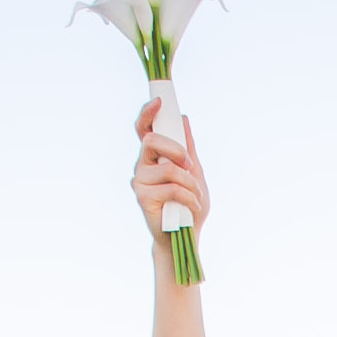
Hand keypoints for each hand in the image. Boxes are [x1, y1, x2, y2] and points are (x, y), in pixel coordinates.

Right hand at [134, 104, 208, 247]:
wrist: (186, 234)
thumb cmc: (189, 203)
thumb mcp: (194, 172)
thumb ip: (188, 147)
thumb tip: (183, 119)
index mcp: (153, 156)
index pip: (144, 128)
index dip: (147, 113)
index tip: (159, 102)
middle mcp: (143, 165)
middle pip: (151, 141)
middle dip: (176, 150)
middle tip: (190, 164)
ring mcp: (140, 180)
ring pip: (167, 168)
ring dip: (189, 182)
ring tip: (196, 195)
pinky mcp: (142, 197)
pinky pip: (171, 188)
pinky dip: (189, 196)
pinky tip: (193, 205)